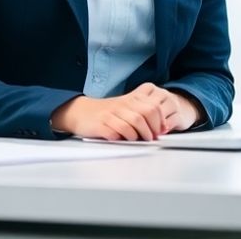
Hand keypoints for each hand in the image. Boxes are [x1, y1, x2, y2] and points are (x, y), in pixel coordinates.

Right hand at [52, 83, 198, 139]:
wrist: (80, 112)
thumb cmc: (106, 113)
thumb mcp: (125, 108)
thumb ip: (141, 114)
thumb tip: (160, 129)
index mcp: (130, 100)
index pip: (153, 108)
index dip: (159, 121)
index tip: (160, 131)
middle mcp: (121, 105)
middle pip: (144, 114)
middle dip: (151, 129)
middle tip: (151, 138)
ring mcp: (110, 114)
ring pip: (132, 123)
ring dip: (139, 135)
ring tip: (140, 141)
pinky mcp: (100, 125)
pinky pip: (115, 133)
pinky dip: (122, 138)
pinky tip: (123, 141)